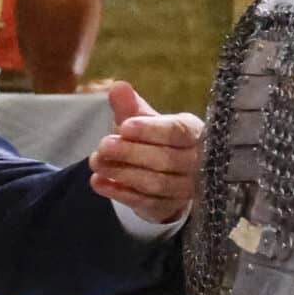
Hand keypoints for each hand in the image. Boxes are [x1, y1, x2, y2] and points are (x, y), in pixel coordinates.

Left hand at [88, 80, 202, 225]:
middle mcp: (198, 162)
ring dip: (123, 173)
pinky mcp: (170, 207)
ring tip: (95, 162)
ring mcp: (186, 188)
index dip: (151, 130)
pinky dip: (119, 192)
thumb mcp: (143, 121)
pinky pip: (145, 202)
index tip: (124, 126)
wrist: (167, 176)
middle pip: (166, 160)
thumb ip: (130, 107)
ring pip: (156, 184)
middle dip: (131, 153)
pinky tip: (97, 182)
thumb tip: (118, 87)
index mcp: (195, 133)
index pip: (178, 132)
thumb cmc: (157, 140)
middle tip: (103, 145)